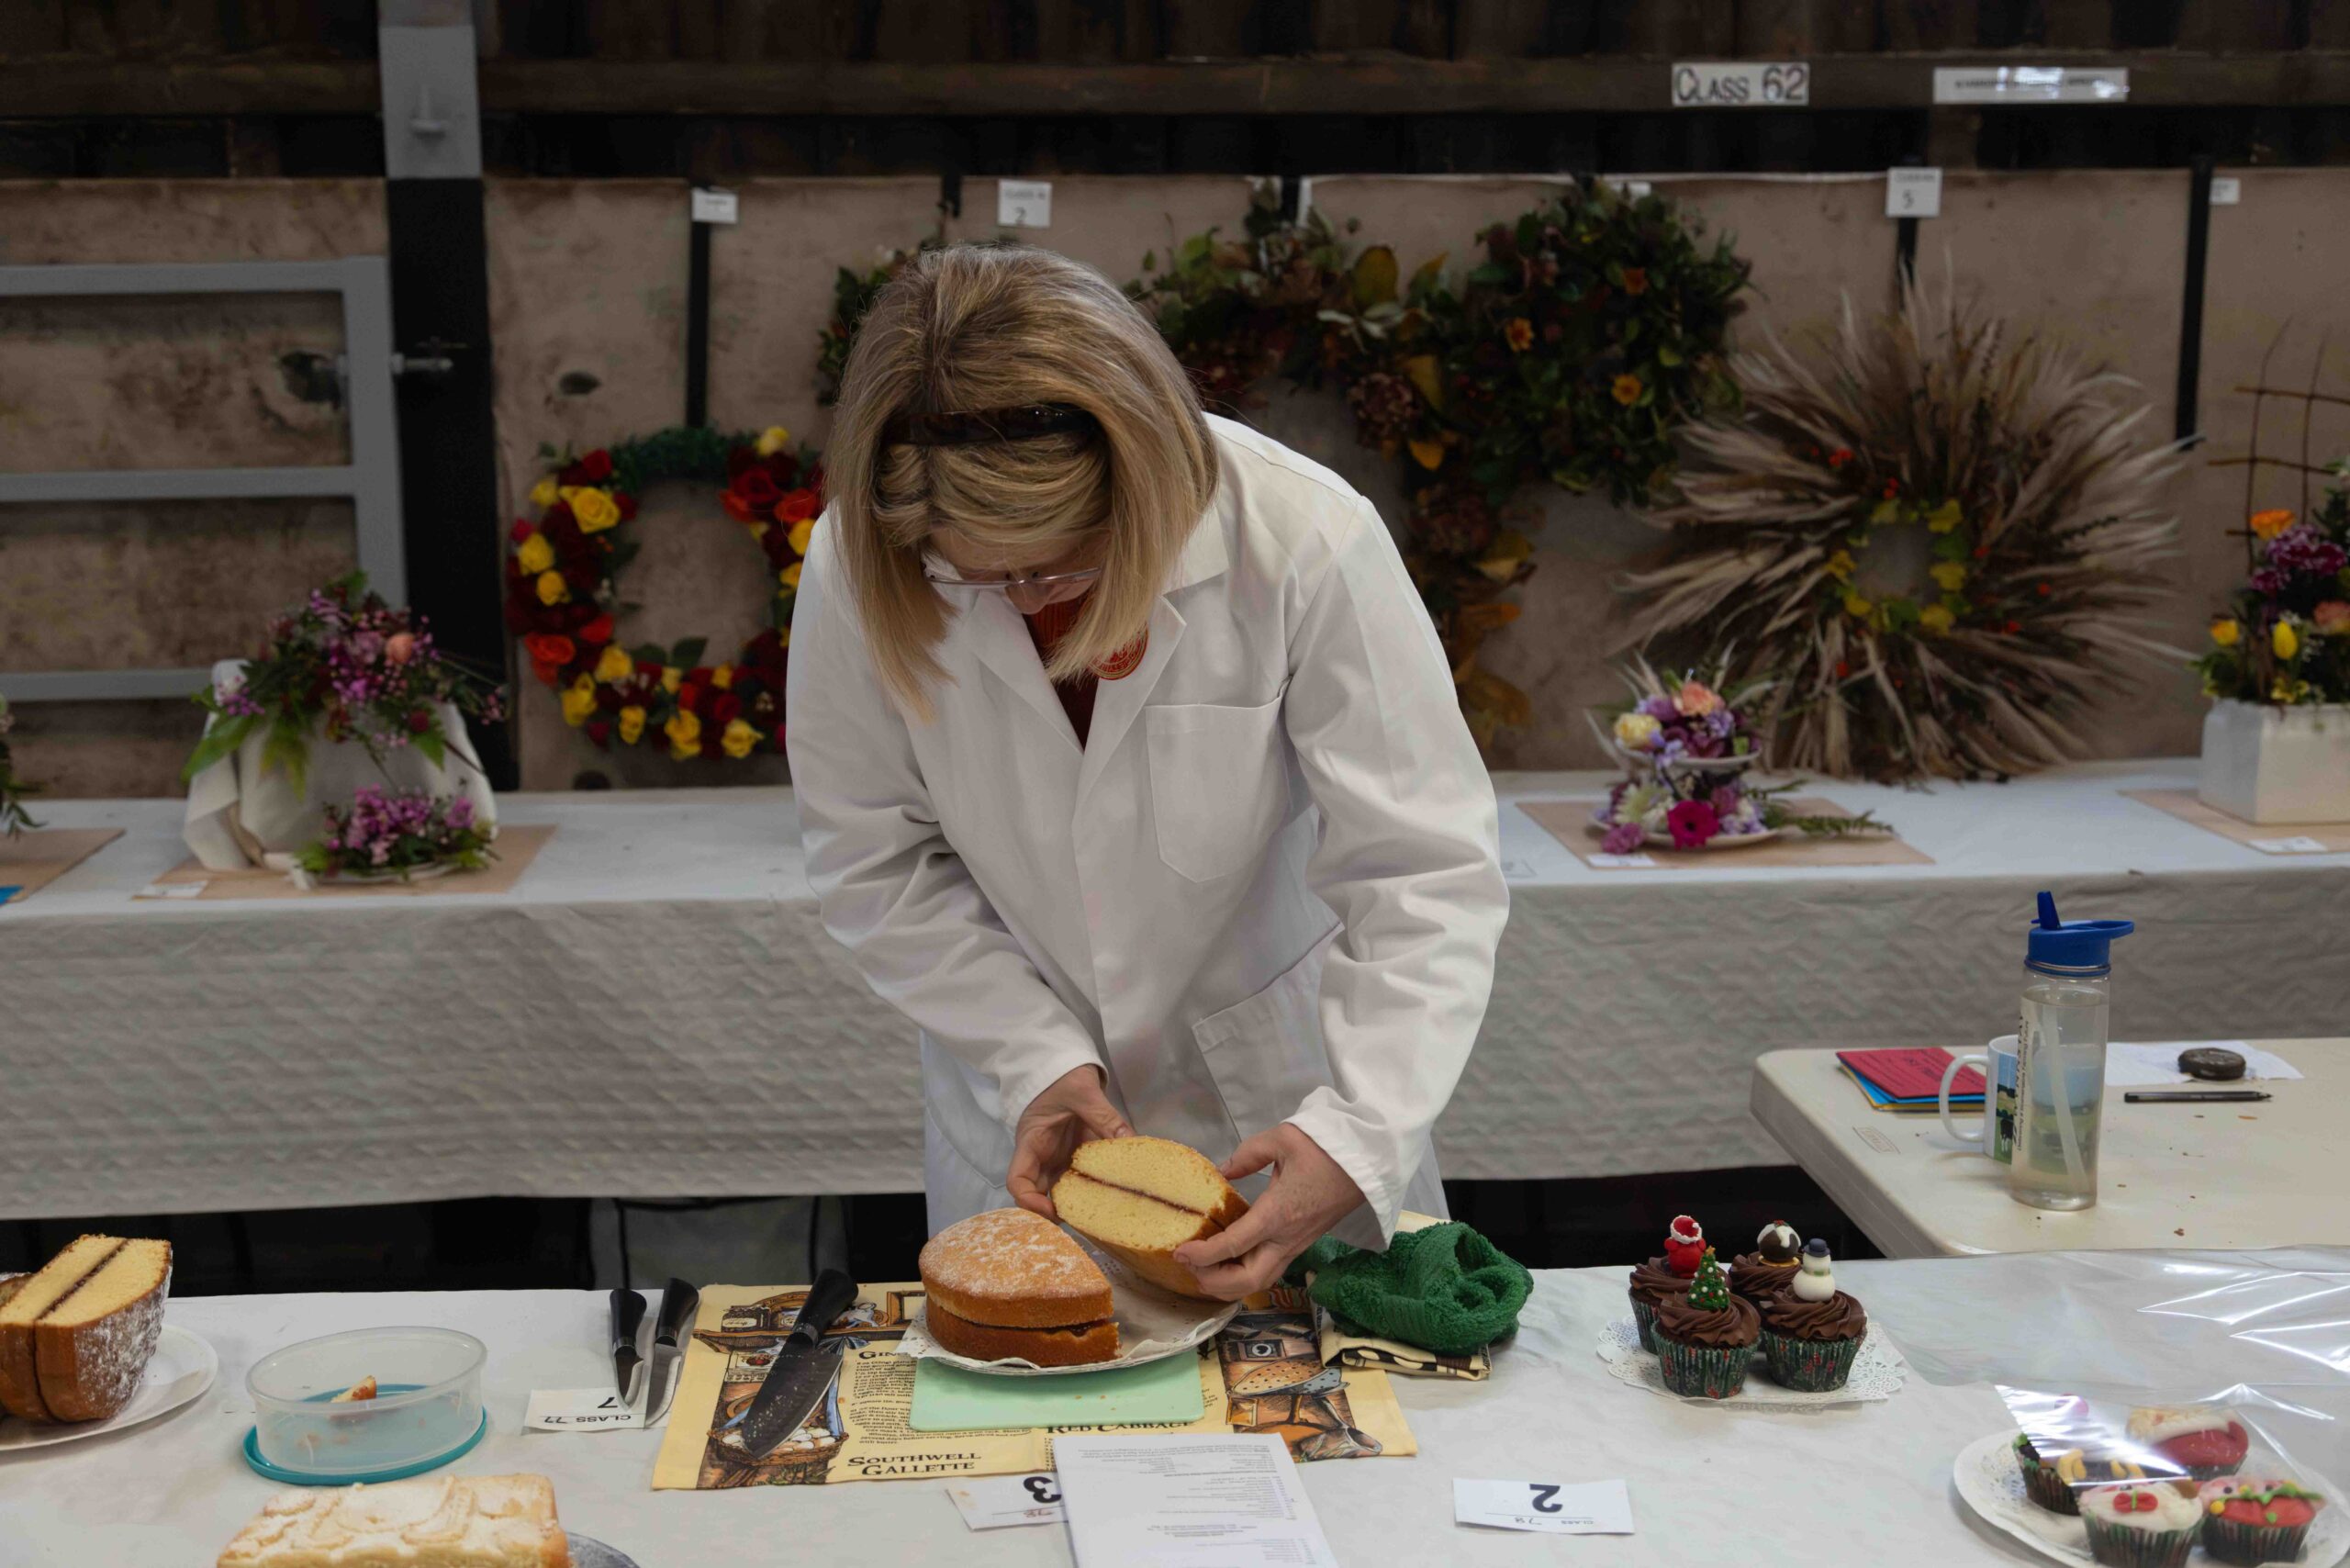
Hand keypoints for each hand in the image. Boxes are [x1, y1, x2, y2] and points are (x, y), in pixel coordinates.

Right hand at [1007, 1064, 1131, 1219]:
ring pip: (1060, 1191)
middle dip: (1054, 1212)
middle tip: (1083, 1224)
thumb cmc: (1062, 1075)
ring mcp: (1057, 1158)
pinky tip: (1112, 1199)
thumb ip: (1104, 1117)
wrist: (1063, 1064)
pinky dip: (1092, 1191)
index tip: (1053, 1211)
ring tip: (1100, 1218)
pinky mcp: (1073, 1157)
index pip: (1017, 1180)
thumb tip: (1131, 1142)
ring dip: (1075, 1205)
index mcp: (1031, 1141)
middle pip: (1037, 1194)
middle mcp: (1040, 1156)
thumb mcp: (1083, 1092)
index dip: (1029, 1202)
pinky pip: (1079, 1180)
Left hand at [1172, 1123, 1363, 1301]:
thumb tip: (1222, 1170)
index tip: (1180, 1252)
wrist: (1369, 1159)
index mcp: (1278, 1213)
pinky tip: (1230, 1263)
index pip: (1233, 1245)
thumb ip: (1247, 1156)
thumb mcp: (1281, 1139)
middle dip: (1214, 1282)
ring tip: (1205, 1270)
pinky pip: (1271, 1270)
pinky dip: (1246, 1276)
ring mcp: (1298, 1244)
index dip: (1202, 1255)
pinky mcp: (1303, 1243)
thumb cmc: (1327, 1147)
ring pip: (1262, 1281)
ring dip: (1230, 1285)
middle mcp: (1287, 1238)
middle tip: (1189, 1267)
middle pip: (1248, 1280)